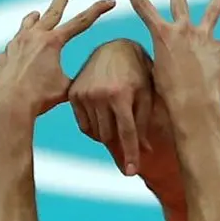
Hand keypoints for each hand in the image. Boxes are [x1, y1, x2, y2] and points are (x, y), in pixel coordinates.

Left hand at [0, 0, 115, 117]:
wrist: (10, 103)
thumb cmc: (39, 98)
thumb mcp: (65, 88)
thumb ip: (74, 77)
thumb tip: (83, 78)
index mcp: (53, 42)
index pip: (82, 22)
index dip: (98, 10)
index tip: (110, 2)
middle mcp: (34, 36)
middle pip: (54, 10)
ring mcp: (17, 42)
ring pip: (29, 22)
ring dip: (36, 17)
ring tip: (38, 14)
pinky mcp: (6, 52)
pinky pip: (16, 42)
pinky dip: (23, 42)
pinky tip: (23, 48)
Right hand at [68, 40, 154, 175]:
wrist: (116, 48)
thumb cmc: (139, 74)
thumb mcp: (147, 96)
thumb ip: (145, 124)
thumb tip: (145, 152)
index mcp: (121, 94)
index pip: (126, 133)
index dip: (130, 155)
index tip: (131, 172)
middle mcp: (99, 94)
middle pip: (109, 137)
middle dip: (120, 144)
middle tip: (129, 142)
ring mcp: (83, 93)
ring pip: (96, 133)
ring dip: (108, 136)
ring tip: (118, 121)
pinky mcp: (73, 94)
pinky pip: (84, 126)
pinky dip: (95, 130)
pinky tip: (105, 119)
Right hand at [119, 0, 219, 109]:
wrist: (194, 102)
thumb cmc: (170, 93)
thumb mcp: (157, 70)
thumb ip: (163, 56)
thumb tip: (170, 57)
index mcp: (162, 34)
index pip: (143, 8)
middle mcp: (184, 30)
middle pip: (179, 4)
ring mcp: (204, 38)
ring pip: (212, 13)